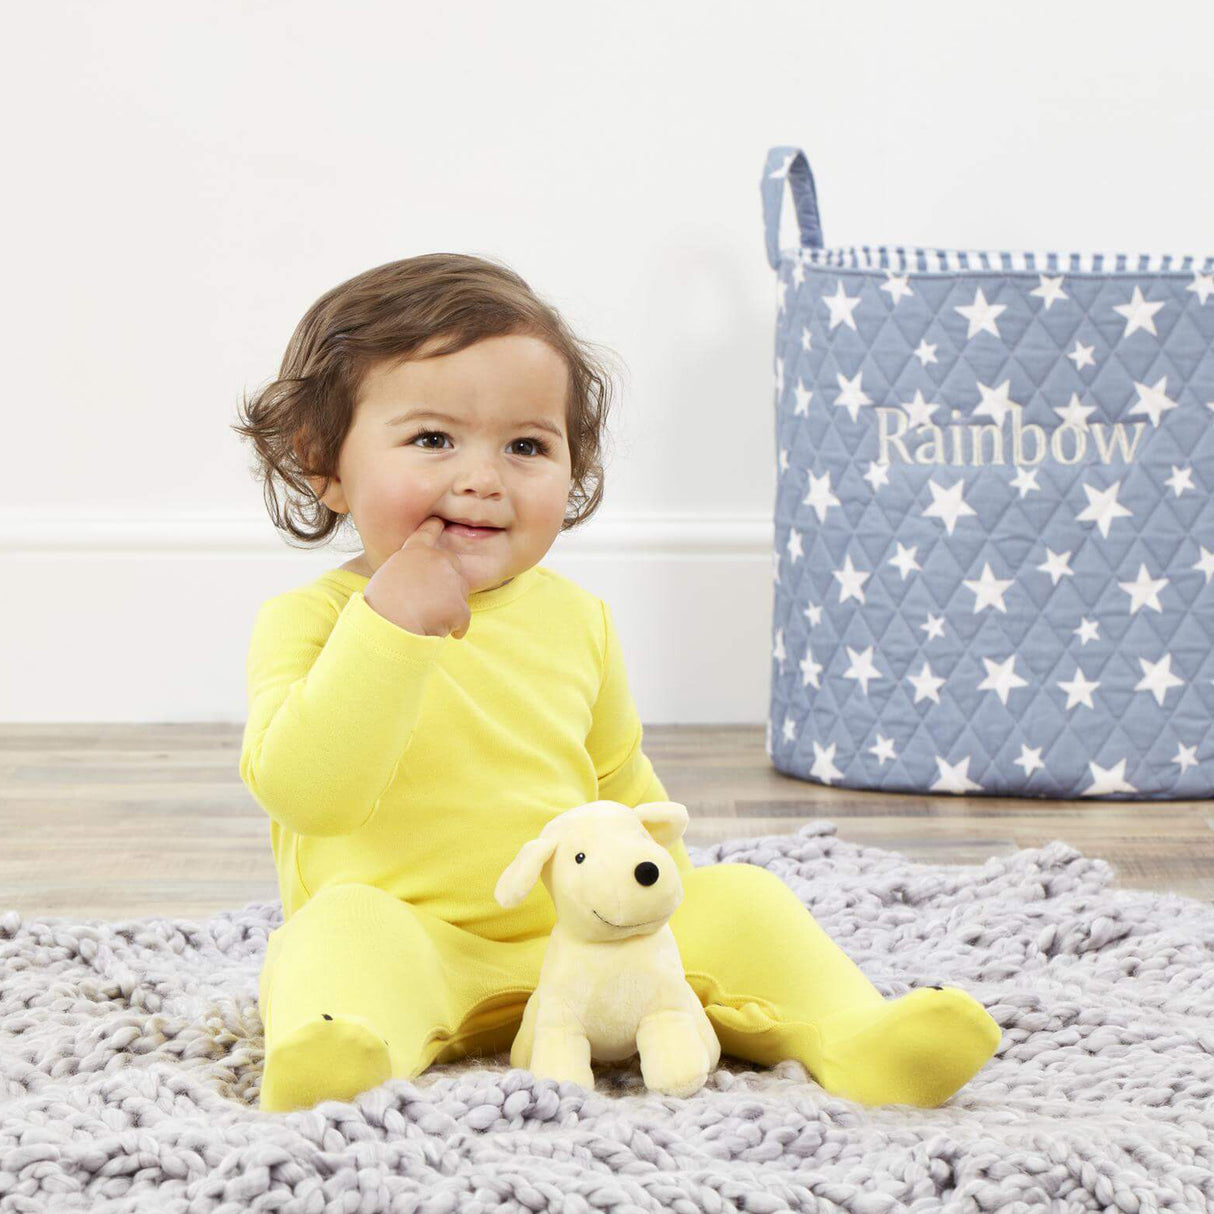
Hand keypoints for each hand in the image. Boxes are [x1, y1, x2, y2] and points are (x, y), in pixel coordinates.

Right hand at [362, 516, 471, 638]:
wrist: (387, 626)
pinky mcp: (459, 604)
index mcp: (414, 551)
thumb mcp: (387, 576)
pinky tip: (439, 631)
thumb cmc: (379, 607)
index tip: (439, 521)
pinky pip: (464, 619)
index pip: (429, 530)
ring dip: (449, 609)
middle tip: (428, 604)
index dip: (435, 526)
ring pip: (460, 595)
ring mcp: (450, 580)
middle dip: (448, 584)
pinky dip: (455, 628)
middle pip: (454, 567)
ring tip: (424, 619)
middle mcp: (436, 558)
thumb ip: (408, 570)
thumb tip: (419, 582)